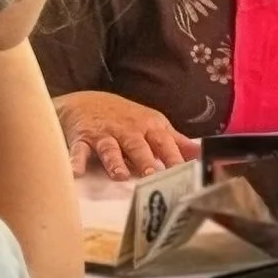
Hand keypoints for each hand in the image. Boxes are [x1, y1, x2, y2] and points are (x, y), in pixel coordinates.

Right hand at [55, 91, 196, 180]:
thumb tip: (202, 153)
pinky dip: (75, 160)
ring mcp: (103, 134)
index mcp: (149, 127)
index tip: (184, 171)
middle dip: (145, 159)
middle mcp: (127, 130)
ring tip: (120, 176)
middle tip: (152, 175)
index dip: (174, 156)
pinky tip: (75, 172)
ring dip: (115, 161)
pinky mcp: (81, 139)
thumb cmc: (127, 118)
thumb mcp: (153, 125)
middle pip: (137, 145)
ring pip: (110, 148)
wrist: (86, 102)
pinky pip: (78, 150)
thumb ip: (176, 141)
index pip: (164, 142)